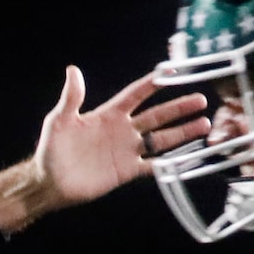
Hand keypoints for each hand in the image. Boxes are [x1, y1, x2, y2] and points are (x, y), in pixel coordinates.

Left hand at [0, 69, 208, 231]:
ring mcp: (126, 151)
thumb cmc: (51, 150)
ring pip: (161, 139)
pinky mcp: (126, 171)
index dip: (153, 83)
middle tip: (201, 100)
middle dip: (179, 108)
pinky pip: (153, 166)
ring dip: (182, 132)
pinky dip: (169, 163)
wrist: (49, 183)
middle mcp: (122, 130)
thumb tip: (73, 70)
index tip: (174, 72)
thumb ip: (71, 97)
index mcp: (109, 114)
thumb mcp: (58, 121)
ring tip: (204, 125)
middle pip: (157, 115)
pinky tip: (188, 158)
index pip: (136, 94)